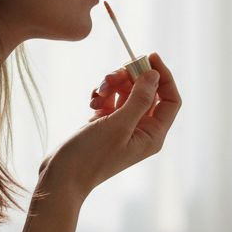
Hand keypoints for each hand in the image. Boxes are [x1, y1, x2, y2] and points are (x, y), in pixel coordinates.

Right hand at [41, 52, 180, 197]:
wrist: (62, 176)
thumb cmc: (91, 156)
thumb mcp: (119, 124)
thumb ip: (139, 98)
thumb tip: (155, 75)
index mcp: (153, 134)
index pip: (170, 99)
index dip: (164, 76)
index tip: (150, 56)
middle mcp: (141, 130)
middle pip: (146, 91)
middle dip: (130, 78)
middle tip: (113, 75)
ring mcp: (123, 126)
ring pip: (126, 91)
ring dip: (113, 85)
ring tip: (98, 93)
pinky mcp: (105, 123)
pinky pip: (111, 98)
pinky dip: (102, 94)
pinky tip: (92, 101)